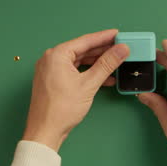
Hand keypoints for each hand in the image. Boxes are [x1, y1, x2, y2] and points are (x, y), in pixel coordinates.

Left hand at [23, 29, 129, 151]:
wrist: (45, 131)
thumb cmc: (60, 109)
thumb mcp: (89, 84)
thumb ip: (106, 64)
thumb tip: (121, 50)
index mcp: (56, 55)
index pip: (85, 41)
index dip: (104, 37)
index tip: (118, 34)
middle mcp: (51, 59)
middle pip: (82, 50)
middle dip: (102, 51)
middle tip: (120, 48)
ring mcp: (51, 70)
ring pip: (79, 61)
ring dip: (97, 63)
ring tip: (115, 63)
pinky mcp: (53, 81)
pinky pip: (74, 71)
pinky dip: (88, 73)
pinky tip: (104, 78)